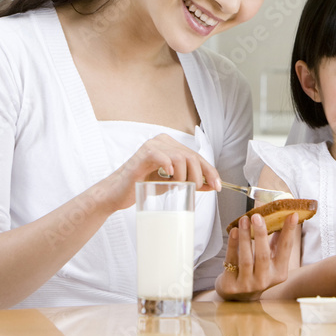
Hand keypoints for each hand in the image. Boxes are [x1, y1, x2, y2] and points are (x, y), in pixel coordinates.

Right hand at [99, 133, 219, 210]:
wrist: (117, 193)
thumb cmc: (143, 185)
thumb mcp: (172, 183)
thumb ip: (190, 182)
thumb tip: (213, 185)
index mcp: (171, 146)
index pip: (197, 157)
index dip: (210, 171)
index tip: (218, 186)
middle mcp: (163, 141)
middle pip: (191, 156)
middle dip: (199, 175)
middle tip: (195, 189)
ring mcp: (152, 145)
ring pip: (180, 157)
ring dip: (185, 176)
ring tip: (179, 187)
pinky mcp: (142, 154)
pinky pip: (161, 156)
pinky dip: (168, 166)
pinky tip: (170, 176)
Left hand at [217, 213, 297, 300]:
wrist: (238, 297)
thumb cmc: (257, 272)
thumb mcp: (271, 260)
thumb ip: (276, 243)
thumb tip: (282, 217)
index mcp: (279, 273)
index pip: (286, 249)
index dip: (289, 231)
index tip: (292, 215)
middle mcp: (265, 280)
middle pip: (263, 255)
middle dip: (260, 234)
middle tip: (257, 216)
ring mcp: (247, 285)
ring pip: (246, 259)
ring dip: (244, 237)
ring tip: (244, 220)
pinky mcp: (232, 285)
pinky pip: (231, 261)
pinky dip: (232, 245)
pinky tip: (234, 232)